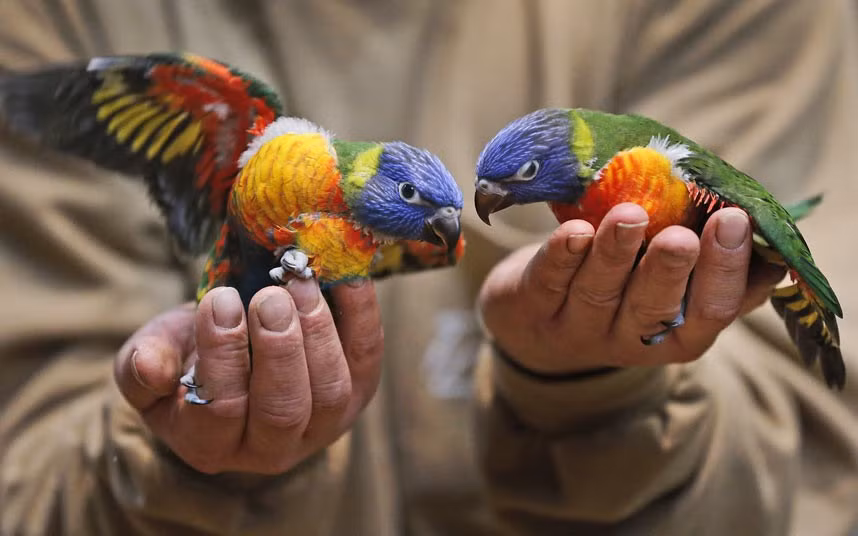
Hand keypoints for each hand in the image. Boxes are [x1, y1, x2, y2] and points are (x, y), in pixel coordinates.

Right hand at [114, 280, 383, 474]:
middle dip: (279, 350)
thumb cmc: (187, 354)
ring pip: (331, 392)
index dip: (221, 355)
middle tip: (270, 296)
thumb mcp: (153, 356)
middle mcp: (271, 448)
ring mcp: (322, 424)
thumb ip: (142, 366)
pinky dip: (362, 316)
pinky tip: (346, 277)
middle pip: (283, 410)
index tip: (219, 299)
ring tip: (300, 284)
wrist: (234, 349)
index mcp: (210, 443)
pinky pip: (367, 358)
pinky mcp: (357, 393)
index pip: (218, 410)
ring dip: (319, 333)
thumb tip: (149, 366)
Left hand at [478, 203, 784, 374]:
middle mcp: (628, 338)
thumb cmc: (622, 289)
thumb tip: (776, 251)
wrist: (534, 321)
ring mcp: (576, 327)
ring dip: (615, 254)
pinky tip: (575, 231)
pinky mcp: (530, 307)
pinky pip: (547, 282)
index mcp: (676, 334)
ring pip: (599, 292)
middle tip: (681, 237)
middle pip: (652, 309)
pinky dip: (560, 256)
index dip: (724, 271)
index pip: (709, 312)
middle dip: (669, 270)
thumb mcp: (673, 289)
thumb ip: (717, 272)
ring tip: (629, 216)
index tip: (733, 220)